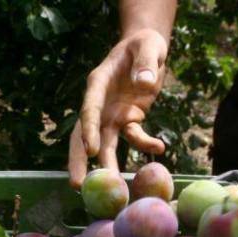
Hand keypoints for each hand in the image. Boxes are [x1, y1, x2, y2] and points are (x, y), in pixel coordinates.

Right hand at [69, 29, 168, 187]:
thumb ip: (146, 62)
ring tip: (112, 190)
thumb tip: (144, 84)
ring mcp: (112, 114)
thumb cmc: (144, 45)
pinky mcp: (127, 119)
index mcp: (98, 84)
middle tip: (77, 185)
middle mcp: (100, 103)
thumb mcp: (148, 46)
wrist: (147, 50)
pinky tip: (160, 148)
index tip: (92, 150)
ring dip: (106, 166)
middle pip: (84, 135)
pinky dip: (144, 144)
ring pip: (104, 145)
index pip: (89, 109)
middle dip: (80, 161)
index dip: (88, 130)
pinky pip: (133, 137)